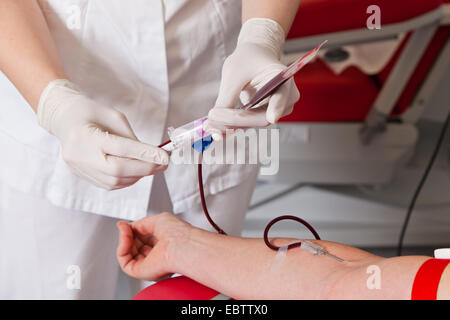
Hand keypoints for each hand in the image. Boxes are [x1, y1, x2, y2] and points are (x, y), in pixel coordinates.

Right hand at [37, 80, 168, 189]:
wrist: (64, 119)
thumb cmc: (92, 113)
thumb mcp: (114, 117)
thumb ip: (131, 138)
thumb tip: (151, 157)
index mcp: (85, 135)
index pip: (121, 149)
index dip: (145, 155)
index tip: (165, 157)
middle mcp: (79, 155)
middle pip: (118, 170)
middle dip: (145, 168)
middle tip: (163, 164)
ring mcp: (78, 168)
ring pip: (115, 182)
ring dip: (138, 176)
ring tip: (152, 166)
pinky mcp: (81, 176)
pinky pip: (109, 184)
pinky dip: (127, 180)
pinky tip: (136, 171)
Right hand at [116, 212, 191, 280]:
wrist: (182, 245)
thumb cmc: (178, 233)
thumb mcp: (157, 220)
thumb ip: (140, 224)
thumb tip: (124, 226)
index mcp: (165, 245)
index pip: (144, 238)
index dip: (135, 230)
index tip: (128, 224)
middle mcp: (158, 256)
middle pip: (134, 246)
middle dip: (128, 234)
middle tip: (126, 227)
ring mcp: (150, 265)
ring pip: (128, 254)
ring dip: (124, 239)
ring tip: (126, 231)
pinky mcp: (141, 273)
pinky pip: (125, 262)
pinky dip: (122, 249)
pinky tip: (125, 239)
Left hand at [207, 18, 299, 138]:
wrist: (253, 56)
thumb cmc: (246, 59)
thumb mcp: (233, 74)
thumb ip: (227, 98)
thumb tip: (214, 122)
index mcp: (283, 78)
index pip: (281, 97)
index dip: (276, 107)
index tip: (271, 118)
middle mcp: (286, 97)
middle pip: (263, 117)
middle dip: (236, 120)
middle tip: (211, 121)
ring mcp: (278, 109)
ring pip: (253, 123)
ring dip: (231, 125)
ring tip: (209, 125)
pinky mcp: (265, 115)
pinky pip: (249, 123)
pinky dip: (232, 125)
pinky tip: (216, 128)